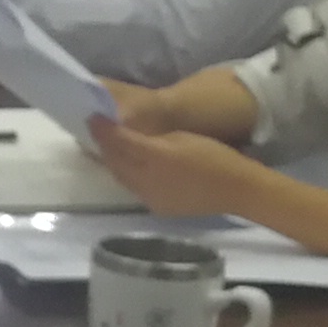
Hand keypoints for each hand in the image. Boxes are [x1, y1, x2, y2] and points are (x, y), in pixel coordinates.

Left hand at [87, 116, 262, 219]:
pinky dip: (126, 176)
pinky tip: (127, 167)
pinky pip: (134, 190)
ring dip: (113, 162)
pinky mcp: (156, 208)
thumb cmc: (212, 155)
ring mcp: (150, 198)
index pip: (120, 143)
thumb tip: (129, 135)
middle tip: (96, 130)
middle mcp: (147, 181)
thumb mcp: (181, 138)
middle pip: (115, 162)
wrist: (236, 189)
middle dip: (104, 146)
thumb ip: (151, 138)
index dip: (103, 130)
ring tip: (107, 147)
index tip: (92, 118)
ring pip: (121, 177)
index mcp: (155, 158)